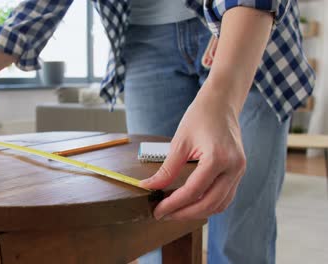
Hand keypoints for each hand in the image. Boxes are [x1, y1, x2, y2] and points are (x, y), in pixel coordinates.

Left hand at [140, 84, 246, 220]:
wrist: (222, 103)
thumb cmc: (201, 116)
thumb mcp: (180, 142)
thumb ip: (167, 169)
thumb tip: (149, 187)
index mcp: (218, 158)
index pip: (193, 191)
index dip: (173, 204)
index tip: (157, 210)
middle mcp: (234, 168)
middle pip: (209, 204)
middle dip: (184, 213)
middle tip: (164, 215)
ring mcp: (239, 171)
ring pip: (220, 205)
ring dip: (197, 212)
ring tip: (175, 211)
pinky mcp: (238, 172)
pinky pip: (225, 197)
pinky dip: (208, 204)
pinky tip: (191, 204)